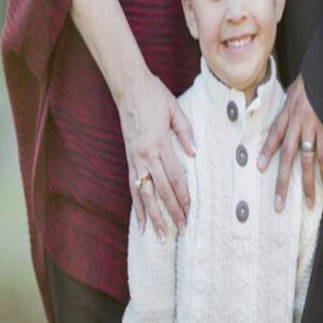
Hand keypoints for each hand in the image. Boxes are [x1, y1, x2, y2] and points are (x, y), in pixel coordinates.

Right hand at [117, 71, 194, 237]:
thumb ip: (185, 132)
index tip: (190, 212)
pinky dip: (136, 206)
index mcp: (159, 144)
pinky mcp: (128, 158)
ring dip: (152, 215)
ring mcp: (134, 158)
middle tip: (181, 230)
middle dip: (171, 211)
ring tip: (160, 235)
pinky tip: (140, 221)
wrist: (128, 87)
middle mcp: (145, 155)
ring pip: (143, 194)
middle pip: (160, 190)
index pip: (174, 177)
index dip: (182, 196)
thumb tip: (193, 153)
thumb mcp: (176, 109)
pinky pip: (132, 187)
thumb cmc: (154, 96)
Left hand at [258, 74, 322, 210]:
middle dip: (283, 181)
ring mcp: (313, 128)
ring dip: (307, 183)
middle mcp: (297, 123)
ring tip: (308, 202)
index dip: (267, 152)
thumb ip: (288, 106)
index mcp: (288, 113)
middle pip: (288, 156)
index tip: (260, 168)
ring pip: (307, 161)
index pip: (274, 135)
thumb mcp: (293, 90)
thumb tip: (284, 115)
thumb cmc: (311, 81)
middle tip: (279, 203)